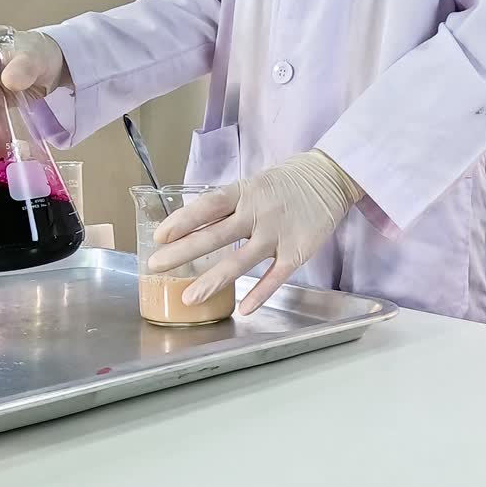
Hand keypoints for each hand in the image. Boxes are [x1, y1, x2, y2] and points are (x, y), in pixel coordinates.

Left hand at [147, 150, 363, 314]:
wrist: (329, 178)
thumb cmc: (284, 184)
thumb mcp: (253, 186)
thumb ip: (227, 207)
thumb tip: (191, 226)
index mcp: (244, 193)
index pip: (208, 205)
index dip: (183, 220)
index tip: (159, 236)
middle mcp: (258, 213)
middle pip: (216, 235)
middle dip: (183, 252)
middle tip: (156, 266)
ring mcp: (277, 234)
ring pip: (241, 261)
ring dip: (213, 280)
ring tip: (189, 298)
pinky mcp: (297, 252)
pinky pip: (275, 276)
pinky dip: (260, 293)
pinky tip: (243, 308)